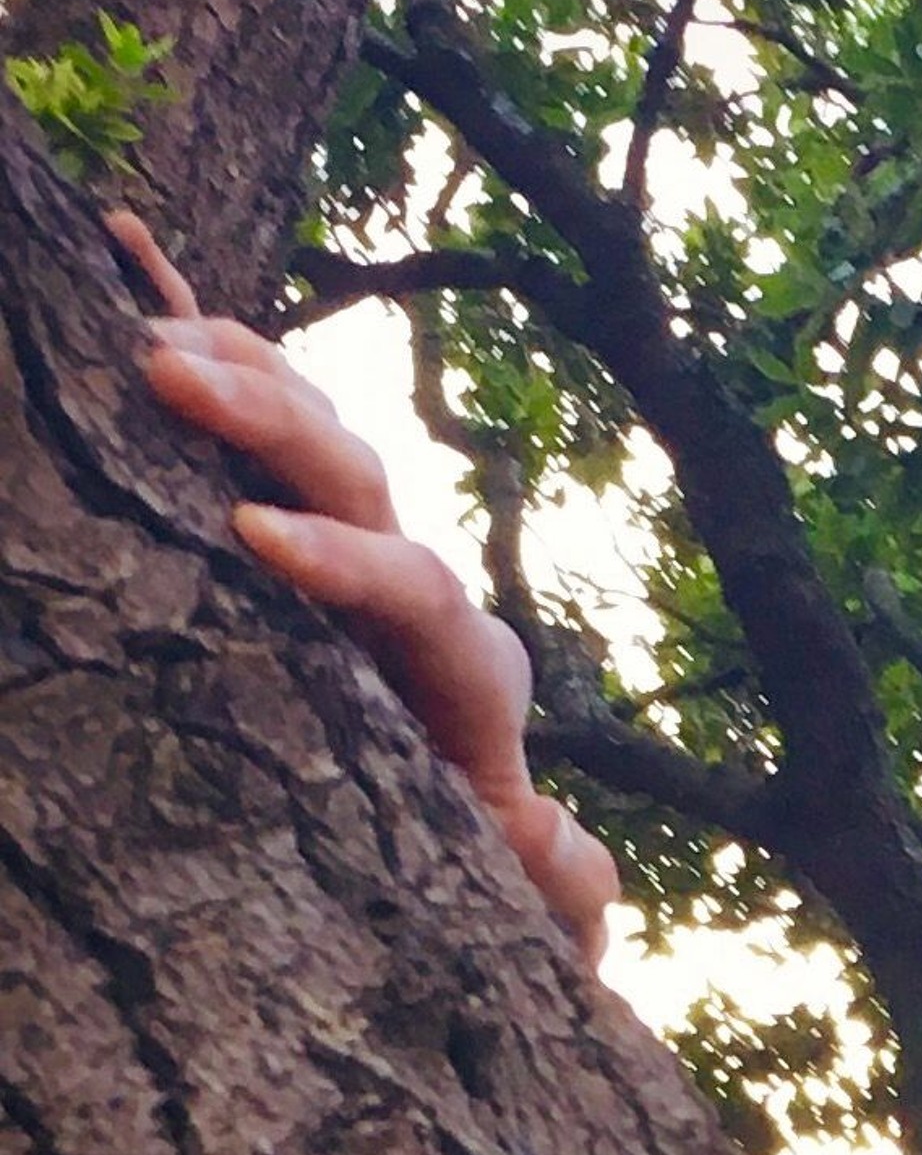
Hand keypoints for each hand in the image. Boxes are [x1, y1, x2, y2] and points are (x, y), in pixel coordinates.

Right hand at [110, 211, 619, 968]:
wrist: (468, 863)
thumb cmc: (482, 895)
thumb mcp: (518, 910)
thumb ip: (549, 890)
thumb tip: (555, 839)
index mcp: (470, 675)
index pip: (423, 592)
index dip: (349, 558)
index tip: (254, 535)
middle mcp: (419, 595)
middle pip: (363, 481)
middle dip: (274, 425)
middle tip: (165, 375)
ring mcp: (359, 553)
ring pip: (315, 435)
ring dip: (241, 371)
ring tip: (143, 332)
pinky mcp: (302, 535)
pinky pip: (258, 420)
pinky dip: (209, 333)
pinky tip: (132, 243)